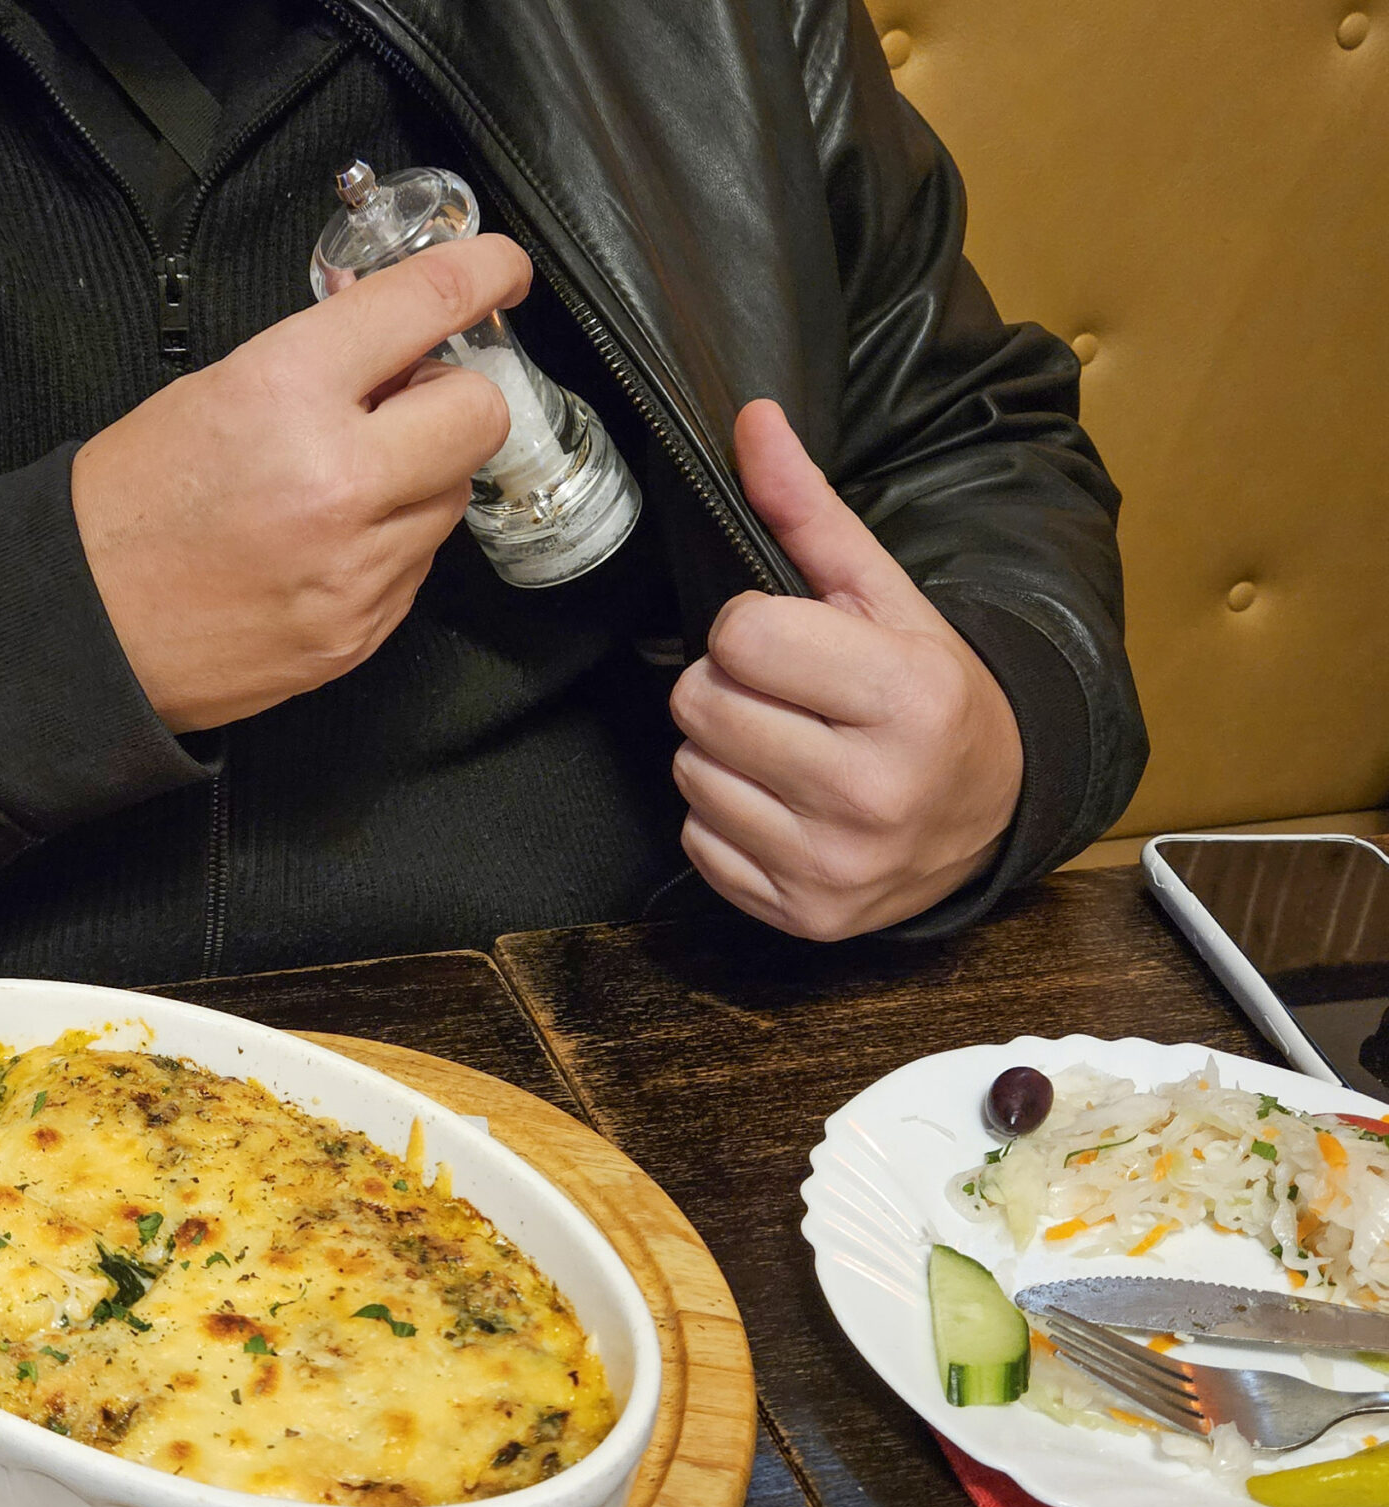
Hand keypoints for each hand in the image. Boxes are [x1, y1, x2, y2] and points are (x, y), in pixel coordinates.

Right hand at [73, 237, 527, 732]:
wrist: (78, 625)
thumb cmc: (126, 509)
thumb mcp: (212, 390)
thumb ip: (318, 360)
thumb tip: (398, 342)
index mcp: (287, 392)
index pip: (426, 305)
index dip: (483, 272)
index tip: (501, 271)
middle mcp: (335, 478)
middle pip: (480, 413)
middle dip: (453, 399)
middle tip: (405, 405)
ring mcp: (354, 565)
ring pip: (454, 495)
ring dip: (418, 477)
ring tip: (338, 488)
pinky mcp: (359, 629)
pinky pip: (418, 566)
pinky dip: (387, 544)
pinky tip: (323, 544)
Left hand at [670, 400, 1023, 938]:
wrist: (990, 813)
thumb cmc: (928, 693)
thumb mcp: (884, 596)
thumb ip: (807, 510)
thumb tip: (750, 419)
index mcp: (908, 697)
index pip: (739, 636)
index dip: (755, 628)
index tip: (798, 641)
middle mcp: (873, 791)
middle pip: (700, 705)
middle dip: (730, 687)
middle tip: (789, 697)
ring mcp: (835, 865)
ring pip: (689, 772)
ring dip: (722, 752)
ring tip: (789, 748)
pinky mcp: (802, 915)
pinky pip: (697, 840)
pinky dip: (726, 817)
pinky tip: (784, 804)